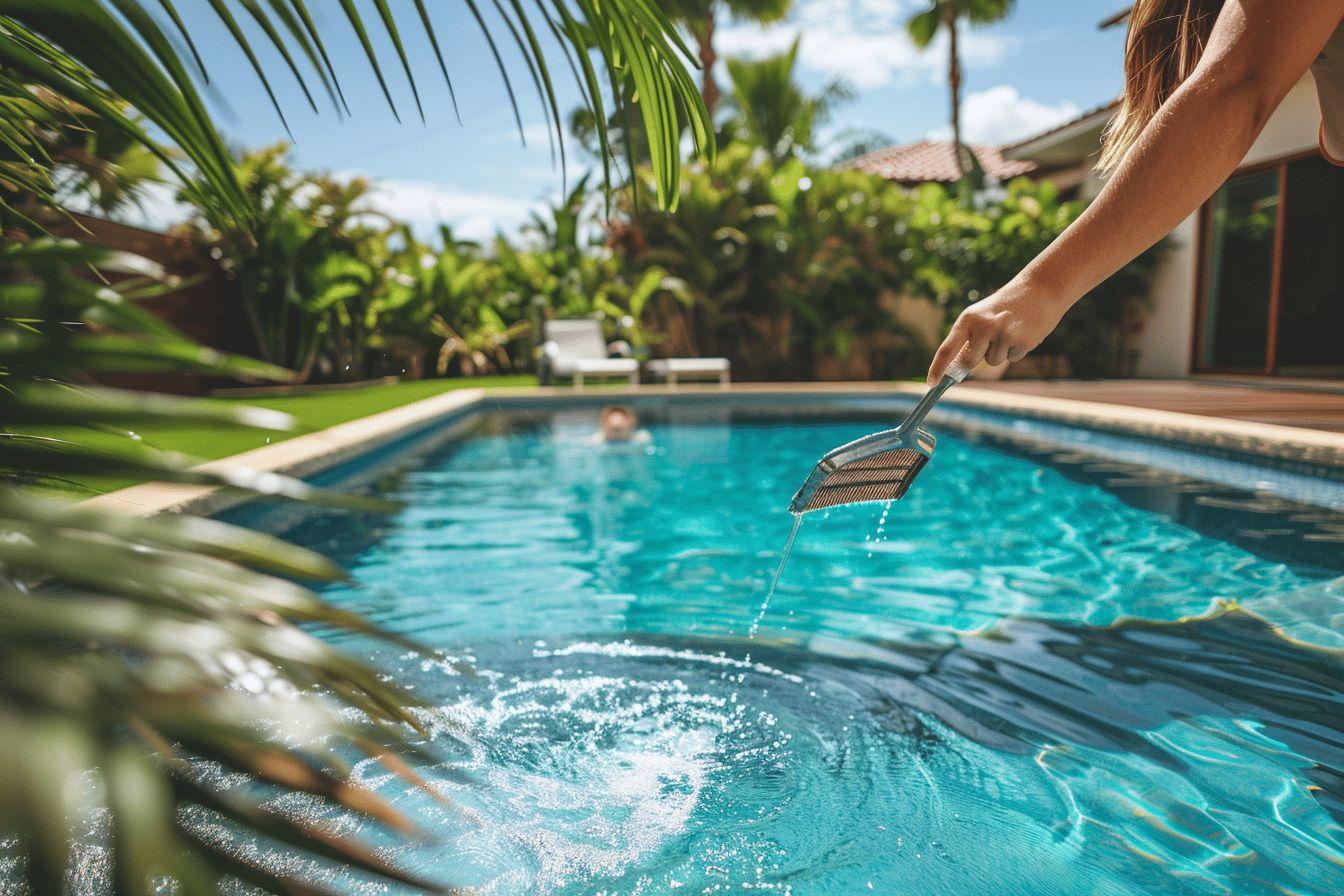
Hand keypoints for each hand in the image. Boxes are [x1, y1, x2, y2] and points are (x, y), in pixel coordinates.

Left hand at [926, 281, 1070, 384]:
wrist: (1040, 289)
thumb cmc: (1006, 306)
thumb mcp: (981, 316)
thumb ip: (968, 339)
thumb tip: (957, 368)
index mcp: (967, 319)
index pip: (946, 349)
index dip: (937, 368)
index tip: (931, 384)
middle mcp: (983, 326)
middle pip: (969, 362)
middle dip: (976, 359)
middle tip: (990, 341)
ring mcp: (1003, 333)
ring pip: (993, 361)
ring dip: (1002, 351)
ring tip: (1011, 329)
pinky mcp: (1022, 341)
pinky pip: (1013, 358)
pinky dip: (1017, 349)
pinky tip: (1023, 331)